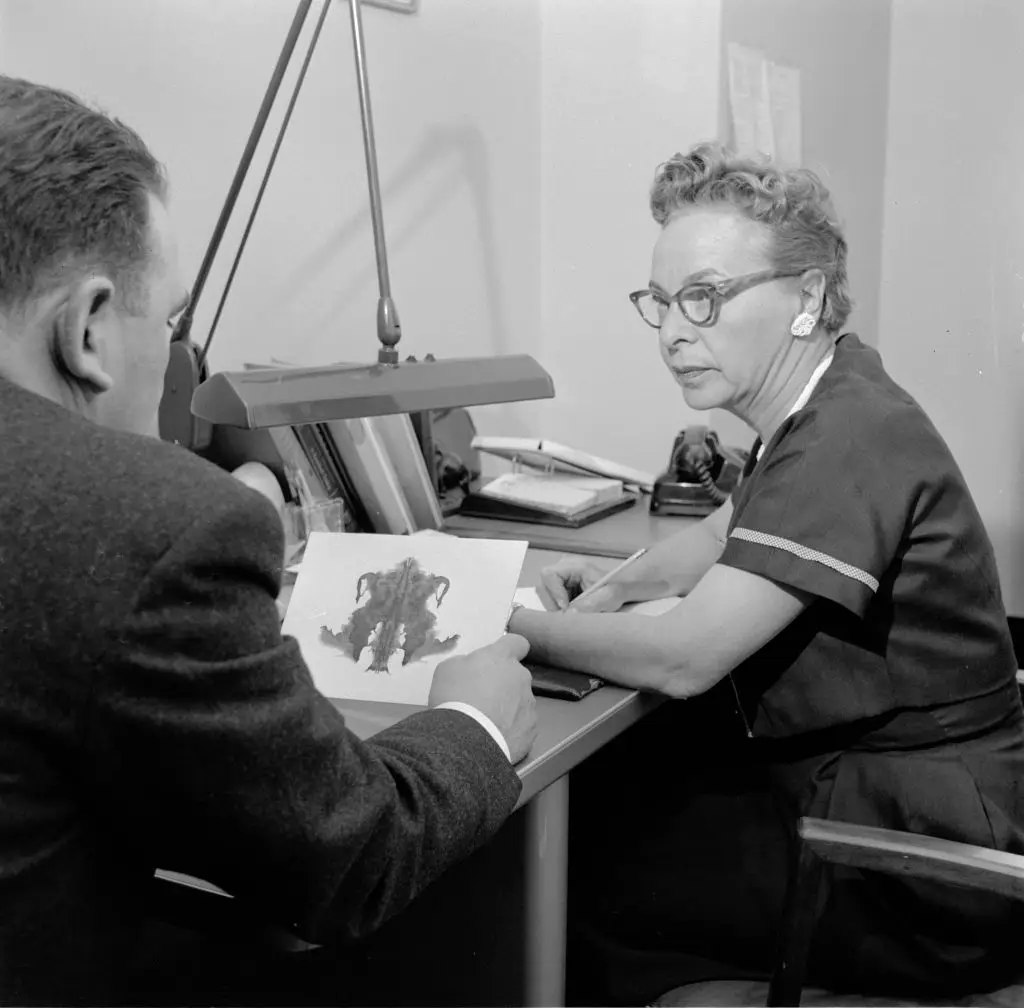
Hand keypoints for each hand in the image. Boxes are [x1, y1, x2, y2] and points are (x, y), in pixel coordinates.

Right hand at [429, 634, 537, 763]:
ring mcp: (529, 704)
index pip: (517, 643)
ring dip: (508, 707)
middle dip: (503, 683)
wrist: (465, 741)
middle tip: (482, 698)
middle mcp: (521, 677)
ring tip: (486, 723)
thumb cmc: (453, 697)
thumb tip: (474, 669)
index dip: (510, 649)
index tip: (500, 658)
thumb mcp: (448, 669)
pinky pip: (522, 724)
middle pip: (516, 675)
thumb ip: (467, 663)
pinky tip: (495, 737)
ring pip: (520, 701)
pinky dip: (512, 729)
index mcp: (502, 657)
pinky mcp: (531, 729)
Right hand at [538, 556, 672, 613]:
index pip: (548, 575)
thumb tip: (569, 615)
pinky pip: (552, 607)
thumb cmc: (624, 586)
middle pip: (542, 588)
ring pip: (546, 600)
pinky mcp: (563, 596)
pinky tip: (576, 616)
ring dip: (558, 611)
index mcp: (574, 565)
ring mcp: (562, 584)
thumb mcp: (613, 594)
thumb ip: (594, 603)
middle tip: (572, 616)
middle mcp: (565, 572)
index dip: (553, 593)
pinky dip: (562, 615)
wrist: (633, 588)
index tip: (566, 608)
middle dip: (555, 605)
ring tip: (579, 614)